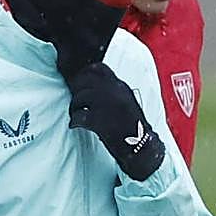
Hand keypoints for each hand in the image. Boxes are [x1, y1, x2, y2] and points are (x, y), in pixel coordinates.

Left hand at [66, 63, 164, 180]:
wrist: (142, 147)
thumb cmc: (134, 128)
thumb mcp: (128, 103)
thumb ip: (114, 93)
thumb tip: (94, 89)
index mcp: (121, 87)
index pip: (98, 68)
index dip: (85, 74)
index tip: (80, 82)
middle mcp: (114, 92)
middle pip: (84, 80)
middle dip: (76, 88)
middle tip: (75, 99)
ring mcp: (106, 105)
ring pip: (79, 97)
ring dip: (73, 106)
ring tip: (74, 114)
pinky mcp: (98, 120)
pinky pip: (78, 116)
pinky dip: (74, 121)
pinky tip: (75, 125)